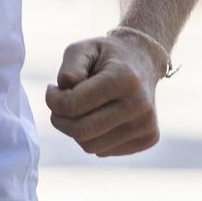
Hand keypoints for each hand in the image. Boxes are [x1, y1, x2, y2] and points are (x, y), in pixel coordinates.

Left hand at [44, 31, 164, 156]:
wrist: (143, 61)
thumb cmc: (106, 56)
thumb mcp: (83, 49)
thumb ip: (69, 67)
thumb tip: (63, 91)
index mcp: (124, 78)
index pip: (73, 105)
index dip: (53, 100)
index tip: (53, 89)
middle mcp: (140, 104)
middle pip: (81, 131)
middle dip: (60, 120)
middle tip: (59, 105)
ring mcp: (147, 124)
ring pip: (90, 146)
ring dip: (76, 131)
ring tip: (81, 110)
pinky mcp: (148, 138)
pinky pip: (104, 151)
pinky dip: (94, 137)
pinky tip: (100, 118)